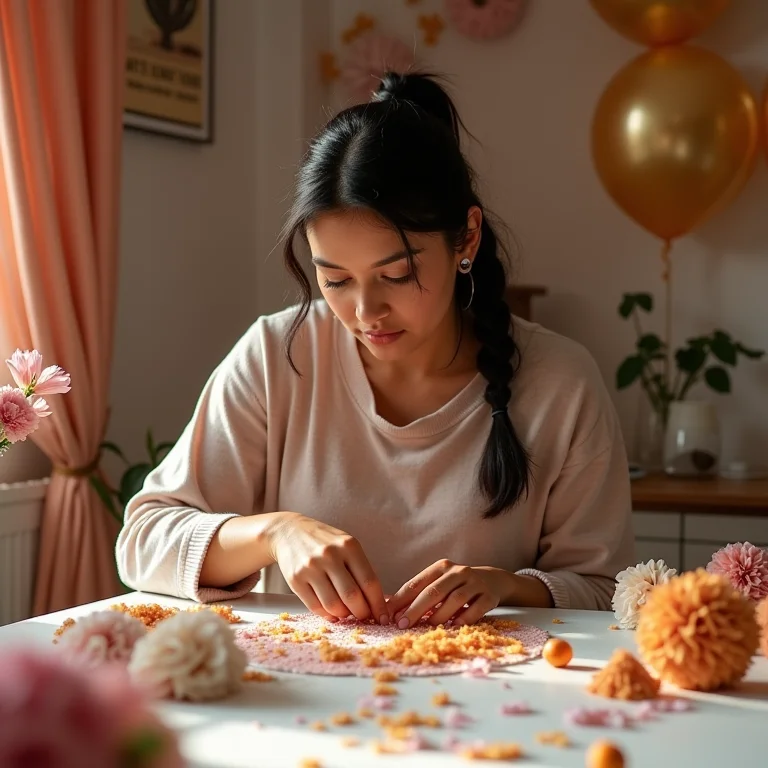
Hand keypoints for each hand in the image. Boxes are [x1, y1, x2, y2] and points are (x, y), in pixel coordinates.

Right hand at [267, 512, 388, 624]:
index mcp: (349, 546)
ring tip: (347, 613)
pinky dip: (327, 615)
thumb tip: (375, 602)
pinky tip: (332, 612)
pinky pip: (315, 607)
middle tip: (364, 617)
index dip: (378, 604)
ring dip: (344, 616)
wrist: (290, 532)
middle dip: (362, 613)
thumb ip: (360, 569)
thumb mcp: (346, 545)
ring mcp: (311, 567)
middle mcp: (330, 555)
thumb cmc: (324, 542)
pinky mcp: (295, 579)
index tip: (383, 617)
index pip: (369, 582)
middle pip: (352, 597)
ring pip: (334, 605)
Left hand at [387, 560, 509, 628]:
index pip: (417, 583)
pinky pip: (477, 608)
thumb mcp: (439, 583)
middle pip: (434, 591)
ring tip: (428, 628)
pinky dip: (465, 618)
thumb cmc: (457, 585)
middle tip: (403, 624)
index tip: (389, 615)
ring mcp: (475, 582)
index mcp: (441, 567)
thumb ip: (419, 594)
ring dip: (440, 615)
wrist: (493, 580)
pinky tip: (455, 626)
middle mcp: (458, 572)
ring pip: (455, 599)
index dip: (402, 599)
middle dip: (416, 609)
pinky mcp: (489, 595)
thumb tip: (391, 611)